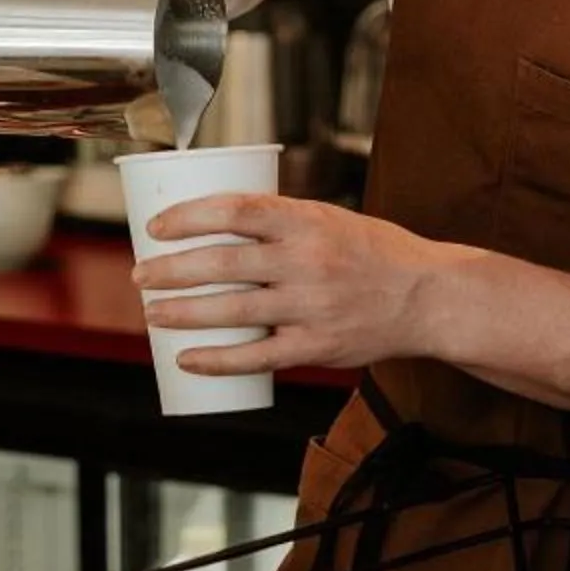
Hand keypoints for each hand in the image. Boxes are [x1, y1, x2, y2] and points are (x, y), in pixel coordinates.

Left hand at [133, 194, 450, 373]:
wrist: (428, 297)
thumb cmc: (374, 252)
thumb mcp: (330, 218)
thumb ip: (280, 221)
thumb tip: (216, 222)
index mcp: (307, 221)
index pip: (234, 211)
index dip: (187, 217)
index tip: (155, 228)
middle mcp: (306, 262)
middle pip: (221, 263)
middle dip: (171, 270)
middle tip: (141, 275)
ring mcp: (310, 307)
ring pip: (231, 311)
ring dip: (183, 313)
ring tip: (153, 313)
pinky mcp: (315, 346)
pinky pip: (256, 357)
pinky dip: (216, 359)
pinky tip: (187, 359)